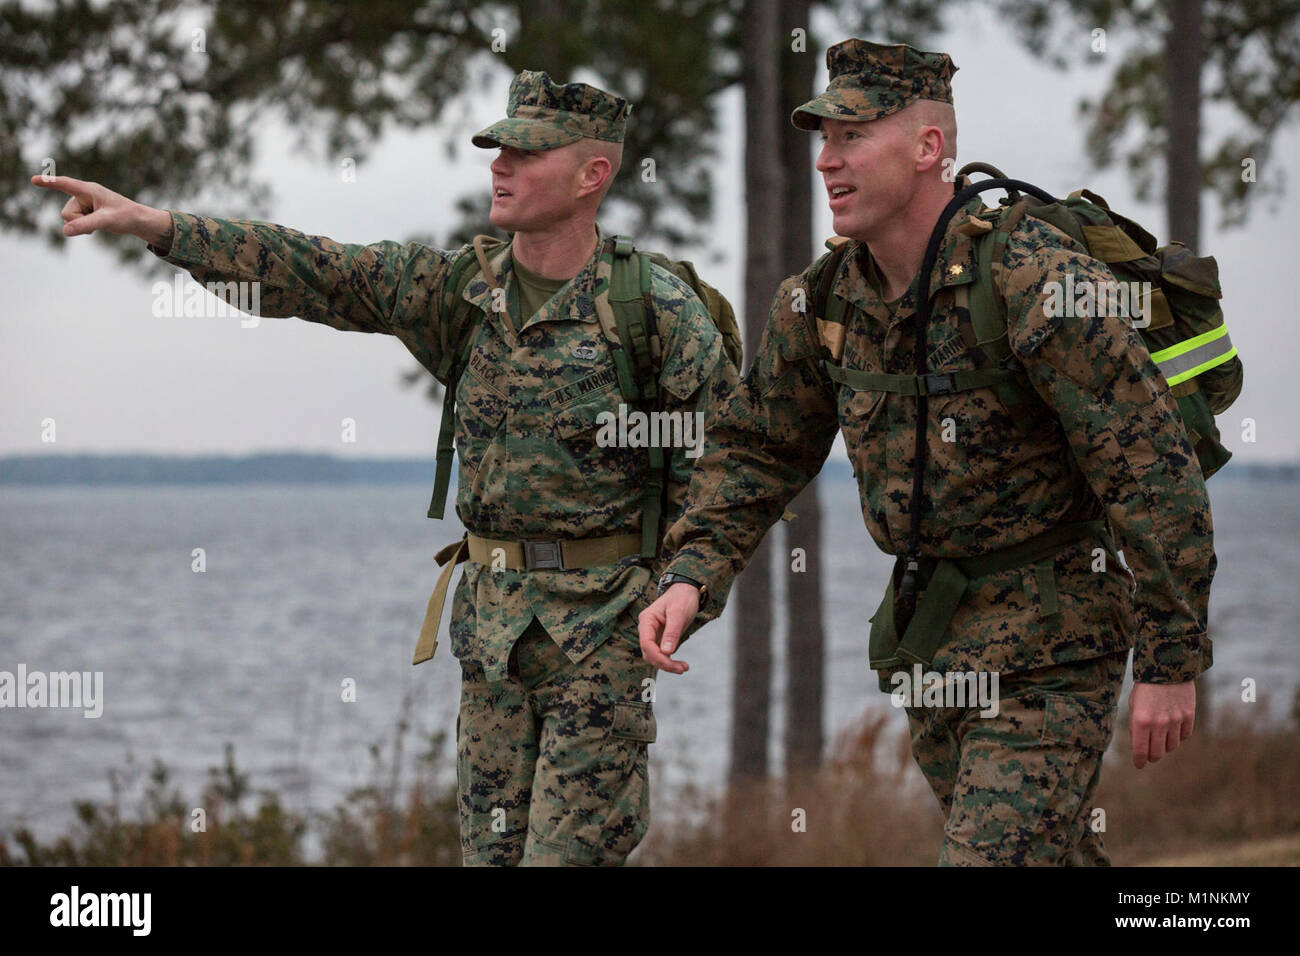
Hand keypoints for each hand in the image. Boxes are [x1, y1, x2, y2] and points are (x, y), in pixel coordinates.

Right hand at [29, 174, 171, 243]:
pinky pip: (74, 222)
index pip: (65, 184)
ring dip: (82, 225)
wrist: (137, 220)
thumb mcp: (106, 221)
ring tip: (100, 221)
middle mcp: (83, 194)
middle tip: (100, 220)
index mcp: (88, 190)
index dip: (49, 183)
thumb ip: (85, 225)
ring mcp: (84, 203)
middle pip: (66, 213)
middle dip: (78, 221)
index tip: (33, 180)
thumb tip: (65, 231)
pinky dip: (83, 227)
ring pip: (69, 219)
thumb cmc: (125, 216)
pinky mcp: (85, 211)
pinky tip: (97, 224)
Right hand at [637, 583, 698, 674]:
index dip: (658, 657)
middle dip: (664, 663)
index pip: (646, 644)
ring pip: (654, 655)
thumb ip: (672, 632)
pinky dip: (669, 660)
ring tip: (683, 667)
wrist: (687, 590)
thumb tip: (666, 652)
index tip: (673, 664)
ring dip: (666, 664)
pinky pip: (660, 653)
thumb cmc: (682, 598)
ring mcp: (652, 633)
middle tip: (682, 668)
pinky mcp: (659, 637)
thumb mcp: (679, 613)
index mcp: (647, 620)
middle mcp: (646, 628)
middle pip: (649, 653)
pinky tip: (680, 664)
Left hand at [1128, 680, 1194, 768]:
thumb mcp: (1133, 704)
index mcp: (1140, 721)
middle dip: (1152, 756)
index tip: (1139, 764)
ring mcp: (1175, 721)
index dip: (1139, 761)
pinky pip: (1184, 735)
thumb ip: (1136, 726)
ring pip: (1172, 746)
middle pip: (1157, 753)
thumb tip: (1139, 746)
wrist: (1166, 666)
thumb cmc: (1145, 686)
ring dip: (1165, 745)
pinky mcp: (1189, 716)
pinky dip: (1178, 736)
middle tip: (1150, 755)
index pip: (1140, 751)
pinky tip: (1173, 729)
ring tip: (1161, 738)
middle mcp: (1158, 724)